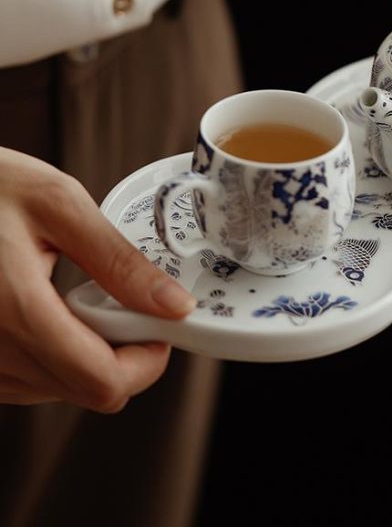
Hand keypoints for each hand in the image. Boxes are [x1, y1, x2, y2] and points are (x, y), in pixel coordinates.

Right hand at [0, 147, 195, 410]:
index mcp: (16, 313)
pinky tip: (49, 308)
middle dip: (120, 352)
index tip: (160, 326)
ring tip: (77, 295)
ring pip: (56, 390)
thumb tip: (172, 305)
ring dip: (84, 354)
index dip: (147, 362)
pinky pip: (25, 380)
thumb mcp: (59, 204)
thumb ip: (119, 261)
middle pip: (84, 390)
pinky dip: (52, 353)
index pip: (102, 382)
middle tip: (123, 300)